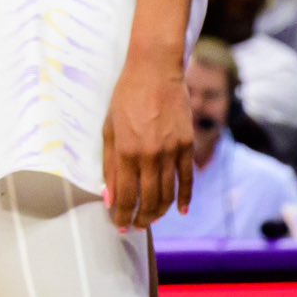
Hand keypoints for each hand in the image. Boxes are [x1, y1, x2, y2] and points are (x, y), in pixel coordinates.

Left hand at [102, 51, 191, 229]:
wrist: (154, 71)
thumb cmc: (126, 97)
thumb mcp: (109, 128)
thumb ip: (109, 164)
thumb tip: (108, 196)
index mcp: (125, 151)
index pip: (124, 195)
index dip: (121, 214)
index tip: (119, 225)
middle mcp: (149, 155)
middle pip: (148, 200)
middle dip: (140, 219)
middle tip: (135, 226)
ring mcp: (171, 151)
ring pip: (168, 194)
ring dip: (159, 212)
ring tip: (151, 219)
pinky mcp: (187, 145)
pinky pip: (187, 179)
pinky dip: (185, 199)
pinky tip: (181, 211)